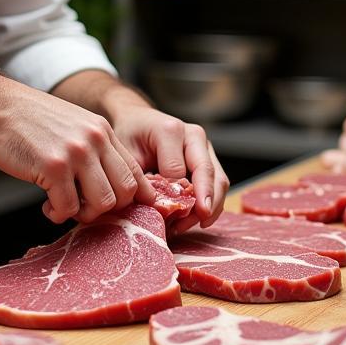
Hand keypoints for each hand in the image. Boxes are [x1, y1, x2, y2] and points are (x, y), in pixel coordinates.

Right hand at [0, 81, 148, 223]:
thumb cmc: (30, 120)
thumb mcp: (74, 126)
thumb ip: (94, 149)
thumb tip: (109, 183)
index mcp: (103, 131)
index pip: (136, 171)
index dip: (135, 197)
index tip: (123, 210)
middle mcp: (96, 140)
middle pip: (126, 191)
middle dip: (108, 209)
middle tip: (85, 207)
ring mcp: (77, 153)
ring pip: (102, 203)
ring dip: (83, 214)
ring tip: (64, 206)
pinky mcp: (53, 167)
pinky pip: (68, 207)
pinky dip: (57, 214)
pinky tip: (46, 204)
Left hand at [110, 102, 229, 232]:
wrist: (138, 120)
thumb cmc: (130, 137)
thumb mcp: (126, 156)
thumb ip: (139, 179)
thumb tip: (154, 211)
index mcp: (170, 130)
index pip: (177, 170)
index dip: (173, 196)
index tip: (165, 217)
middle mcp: (193, 135)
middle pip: (207, 173)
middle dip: (205, 202)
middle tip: (198, 223)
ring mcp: (205, 145)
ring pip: (219, 179)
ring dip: (211, 206)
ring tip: (192, 225)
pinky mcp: (210, 157)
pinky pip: (218, 182)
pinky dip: (211, 203)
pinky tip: (196, 219)